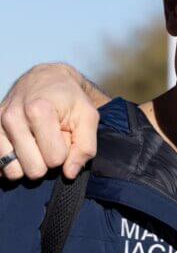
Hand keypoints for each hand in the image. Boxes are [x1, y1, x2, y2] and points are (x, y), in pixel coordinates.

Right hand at [0, 64, 103, 180]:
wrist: (44, 79)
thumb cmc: (68, 98)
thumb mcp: (87, 116)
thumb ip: (85, 146)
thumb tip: (69, 173)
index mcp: (38, 110)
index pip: (55, 158)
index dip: (64, 152)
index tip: (64, 137)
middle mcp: (12, 117)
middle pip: (34, 169)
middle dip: (47, 161)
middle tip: (50, 141)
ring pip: (13, 171)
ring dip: (28, 163)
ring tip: (37, 144)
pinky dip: (13, 163)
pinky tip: (23, 149)